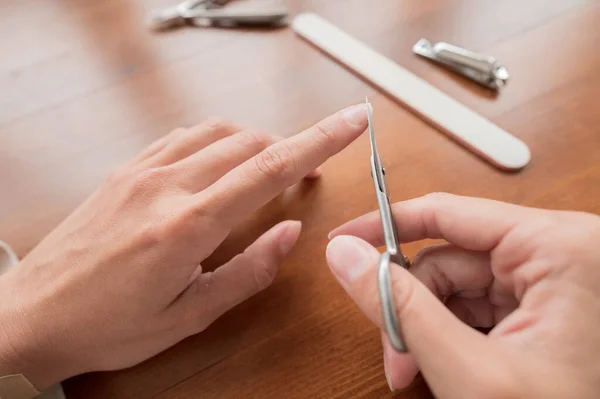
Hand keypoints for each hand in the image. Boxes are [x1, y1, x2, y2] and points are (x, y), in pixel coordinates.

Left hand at [0, 104, 368, 389]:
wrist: (33, 316)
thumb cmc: (109, 326)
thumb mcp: (190, 316)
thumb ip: (249, 271)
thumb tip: (290, 232)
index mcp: (187, 225)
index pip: (270, 169)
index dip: (319, 141)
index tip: (351, 123)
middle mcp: (165, 185)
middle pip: (248, 142)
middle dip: (290, 147)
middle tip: (308, 172)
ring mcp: (141, 172)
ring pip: (216, 131)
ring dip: (252, 141)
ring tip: (267, 167)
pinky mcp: (124, 170)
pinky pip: (181, 137)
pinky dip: (214, 140)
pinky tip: (218, 161)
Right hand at [326, 193, 599, 397]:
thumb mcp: (469, 369)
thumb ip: (401, 306)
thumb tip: (345, 254)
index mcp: (559, 248)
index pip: (448, 214)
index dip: (386, 226)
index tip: (343, 241)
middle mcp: (557, 252)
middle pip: (446, 257)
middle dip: (411, 305)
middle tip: (394, 350)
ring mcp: (549, 278)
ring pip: (453, 283)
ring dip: (425, 325)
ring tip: (415, 368)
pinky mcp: (538, 303)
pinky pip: (472, 302)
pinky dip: (447, 332)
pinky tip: (444, 364)